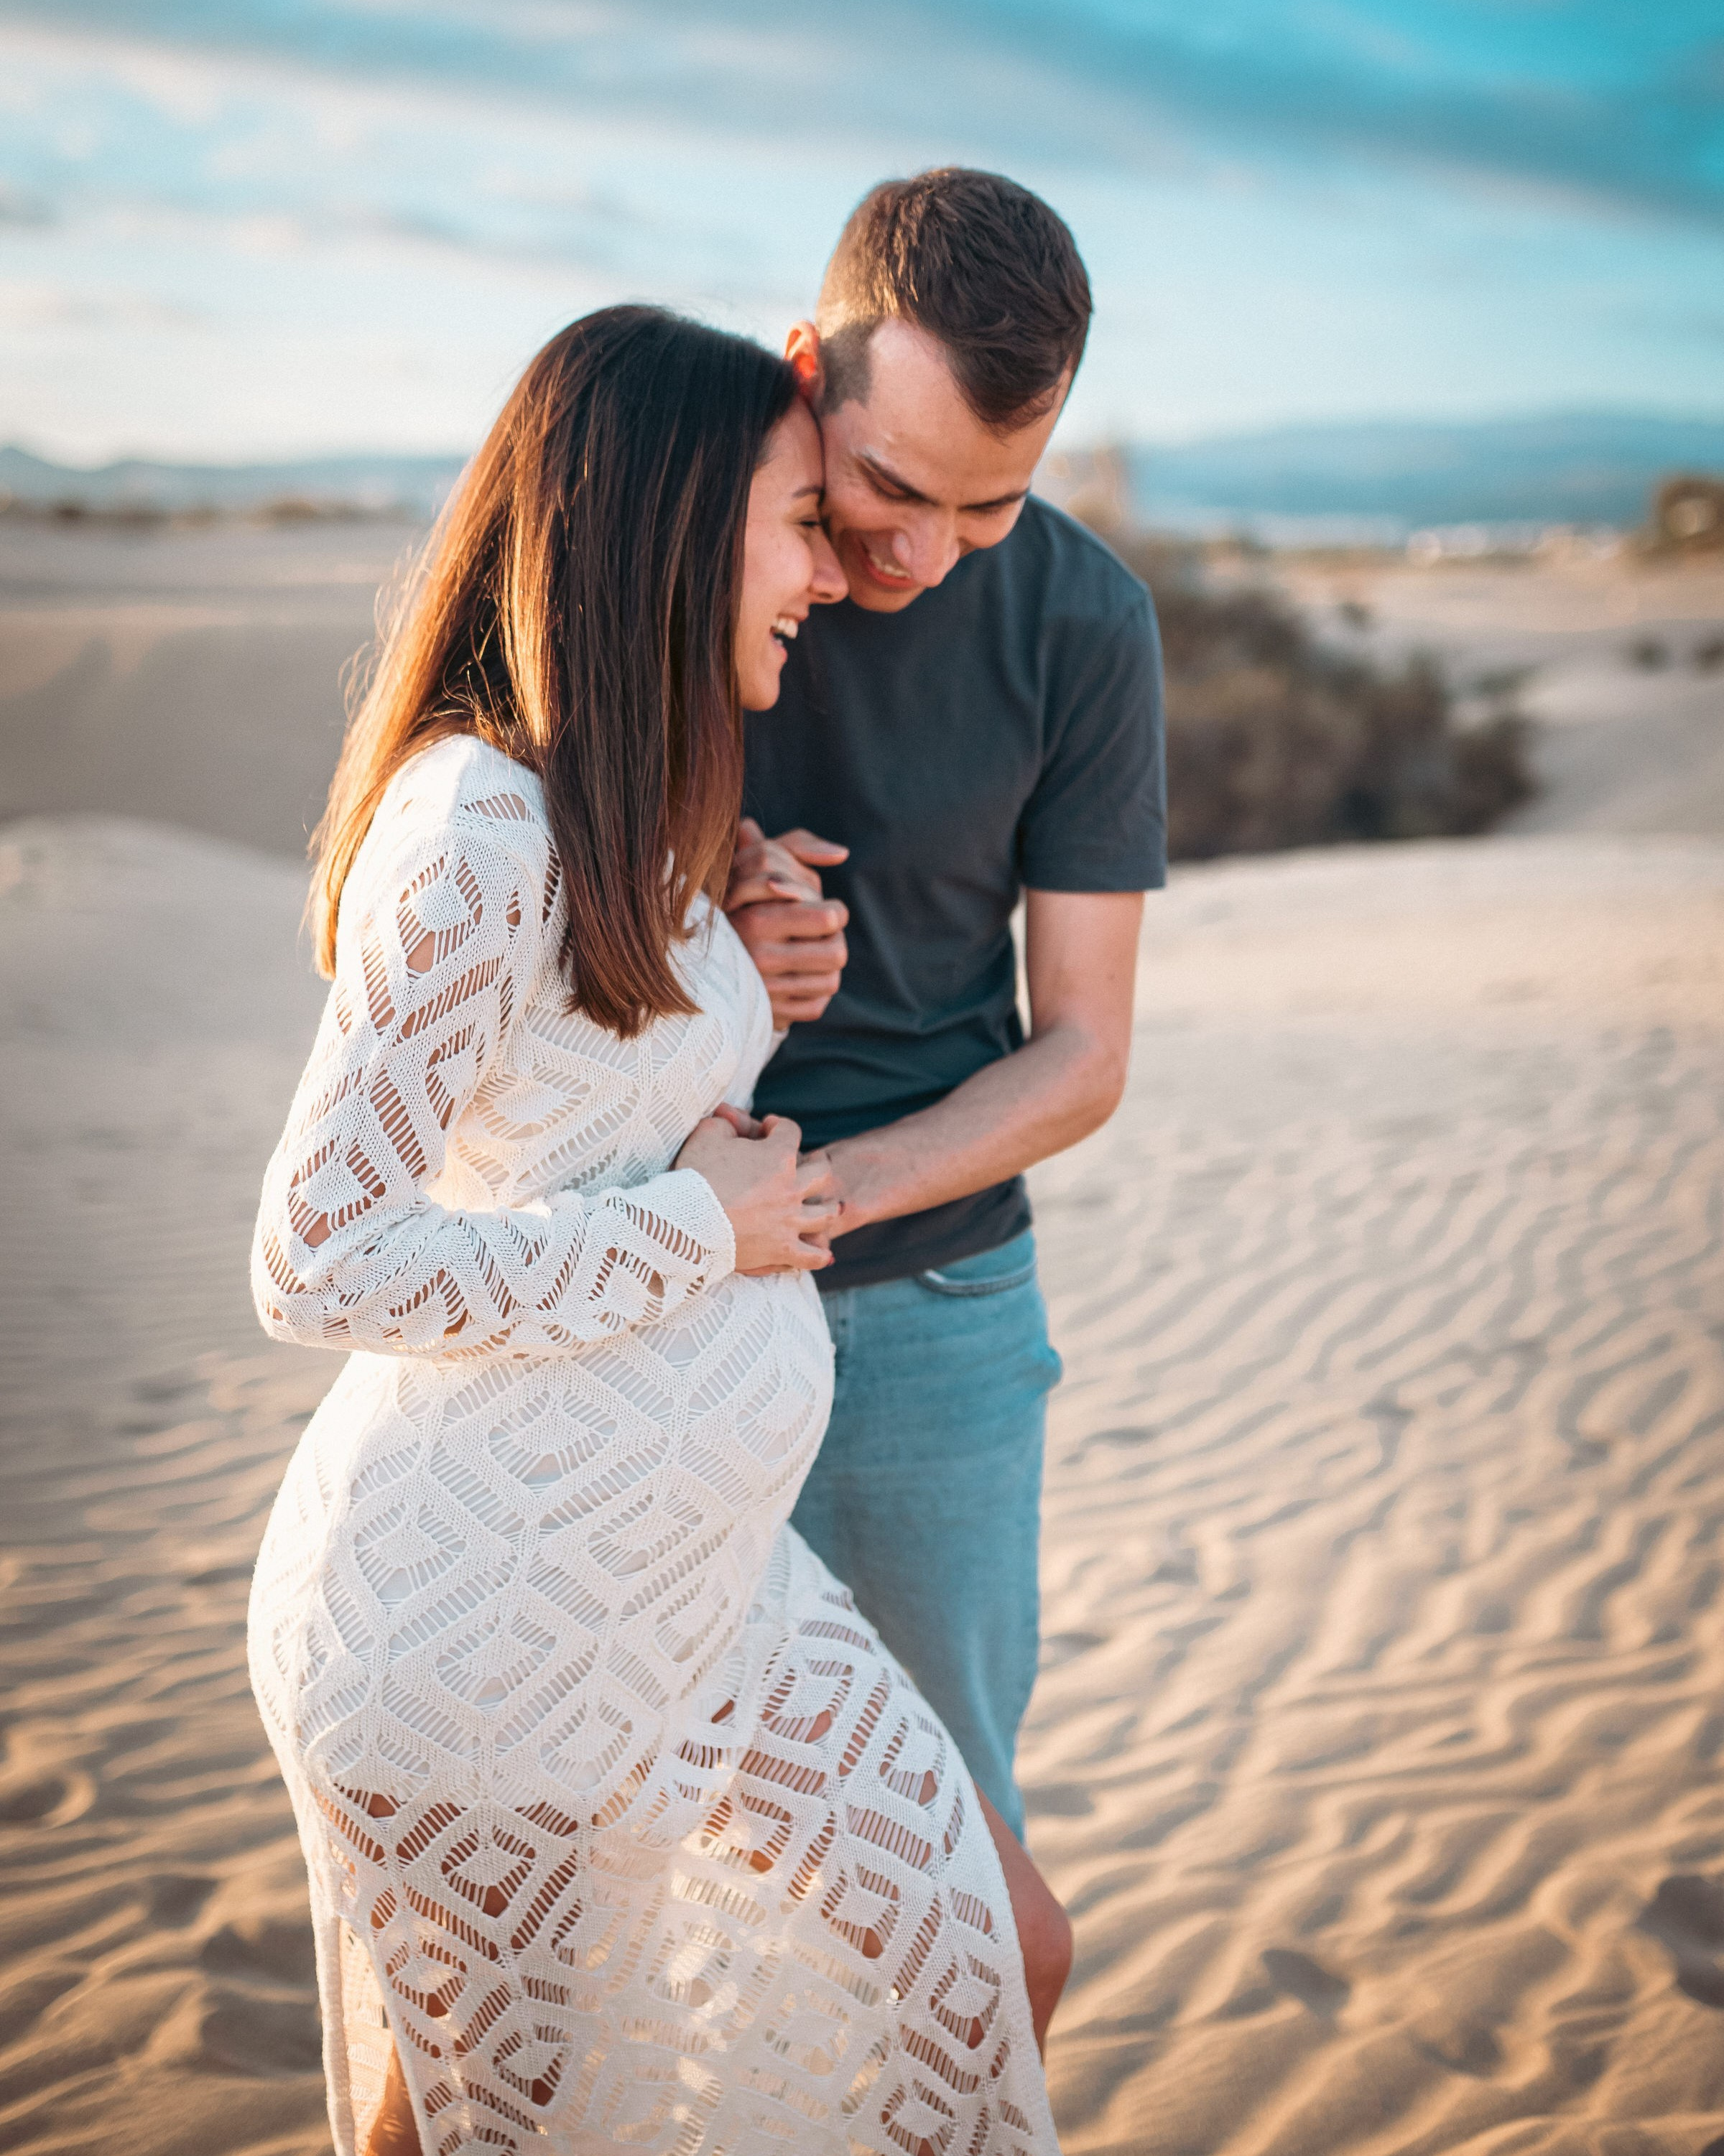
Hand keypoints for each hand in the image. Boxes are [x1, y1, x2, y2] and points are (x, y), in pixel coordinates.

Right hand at [675, 1113, 837, 1273]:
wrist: (685, 1223)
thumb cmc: (695, 1176)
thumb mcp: (707, 1134)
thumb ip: (727, 1122)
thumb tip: (732, 1119)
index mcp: (778, 1157)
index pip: (791, 1131)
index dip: (779, 1126)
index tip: (768, 1128)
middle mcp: (792, 1188)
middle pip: (822, 1172)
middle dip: (816, 1164)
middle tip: (806, 1166)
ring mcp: (790, 1221)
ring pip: (827, 1213)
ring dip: (828, 1208)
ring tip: (825, 1207)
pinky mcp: (782, 1250)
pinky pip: (812, 1255)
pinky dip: (820, 1255)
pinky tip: (824, 1254)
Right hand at [725, 820, 850, 1027]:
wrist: (699, 956)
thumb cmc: (738, 898)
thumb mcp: (757, 862)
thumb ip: (797, 846)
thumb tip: (841, 853)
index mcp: (756, 920)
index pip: (829, 918)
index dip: (835, 912)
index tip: (825, 911)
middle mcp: (758, 958)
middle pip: (837, 953)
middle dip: (835, 940)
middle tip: (823, 934)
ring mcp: (764, 991)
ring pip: (832, 981)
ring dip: (827, 966)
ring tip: (812, 953)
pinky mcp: (771, 1015)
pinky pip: (817, 1005)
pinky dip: (814, 992)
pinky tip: (801, 978)